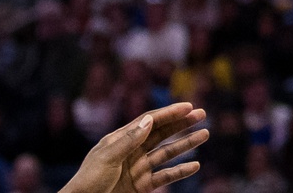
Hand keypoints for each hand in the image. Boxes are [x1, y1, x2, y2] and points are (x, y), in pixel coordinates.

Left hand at [60, 104, 208, 192]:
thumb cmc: (88, 181)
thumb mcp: (107, 158)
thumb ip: (129, 140)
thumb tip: (149, 120)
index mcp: (121, 139)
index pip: (149, 121)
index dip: (169, 113)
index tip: (188, 106)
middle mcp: (132, 150)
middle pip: (162, 133)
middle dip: (181, 123)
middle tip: (202, 114)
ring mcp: (138, 168)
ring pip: (167, 153)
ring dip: (186, 144)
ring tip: (204, 135)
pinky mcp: (142, 186)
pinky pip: (165, 176)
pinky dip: (180, 171)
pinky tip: (195, 165)